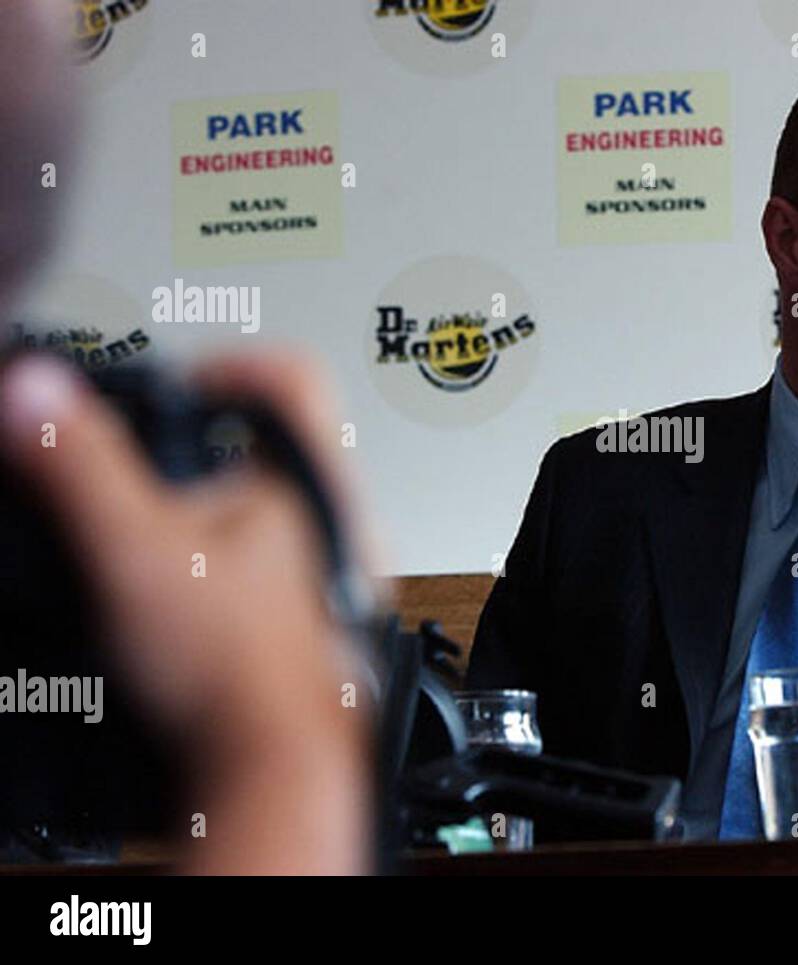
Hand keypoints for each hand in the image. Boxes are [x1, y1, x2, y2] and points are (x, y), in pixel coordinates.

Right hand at [0, 351, 377, 873]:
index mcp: (315, 484)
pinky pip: (263, 562)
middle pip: (270, 444)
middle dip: (194, 454)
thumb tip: (35, 390)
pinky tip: (175, 595)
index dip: (225, 364)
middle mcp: (338, 522)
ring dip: (200, 513)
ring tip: (149, 541)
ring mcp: (332, 572)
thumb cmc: (239, 672)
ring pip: (265, 508)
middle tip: (142, 472)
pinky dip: (215, 561)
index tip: (176, 386)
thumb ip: (81, 466)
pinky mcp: (313, 617)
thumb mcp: (136, 551)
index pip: (291, 376)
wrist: (271, 767)